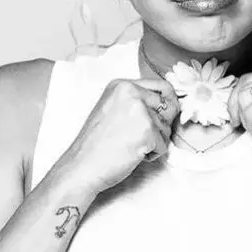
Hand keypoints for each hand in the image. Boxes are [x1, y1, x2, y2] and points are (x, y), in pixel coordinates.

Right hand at [65, 78, 179, 193]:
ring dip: (154, 141)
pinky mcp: (146, 131)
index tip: (167, 114)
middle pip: (168, 106)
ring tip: (130, 145)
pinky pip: (163, 145)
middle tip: (144, 136)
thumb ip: (136, 102)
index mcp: (122, 85)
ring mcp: (140, 111)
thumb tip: (167, 104)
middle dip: (162, 124)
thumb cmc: (95, 143)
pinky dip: (152, 154)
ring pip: (166, 128)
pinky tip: (133, 154)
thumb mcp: (113, 109)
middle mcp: (131, 93)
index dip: (169, 102)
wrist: (82, 166)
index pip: (162, 86)